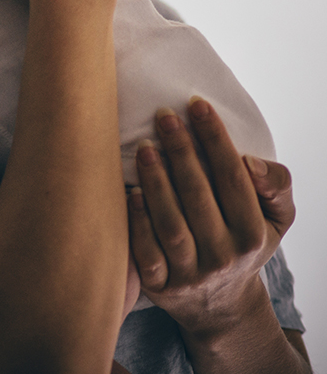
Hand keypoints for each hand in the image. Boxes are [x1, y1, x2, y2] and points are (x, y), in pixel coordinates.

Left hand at [127, 97, 294, 338]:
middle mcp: (224, 257)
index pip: (233, 178)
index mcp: (253, 234)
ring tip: (144, 147)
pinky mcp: (160, 286)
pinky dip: (138, 221)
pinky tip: (131, 191)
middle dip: (181, 151)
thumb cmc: (244, 241)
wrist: (220, 304)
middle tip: (163, 115)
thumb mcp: (276, 218)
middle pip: (199, 196)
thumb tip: (250, 163)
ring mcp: (190, 274)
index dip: (215, 138)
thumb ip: (276, 185)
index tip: (196, 104)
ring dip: (156, 182)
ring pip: (171, 224)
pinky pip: (146, 253)